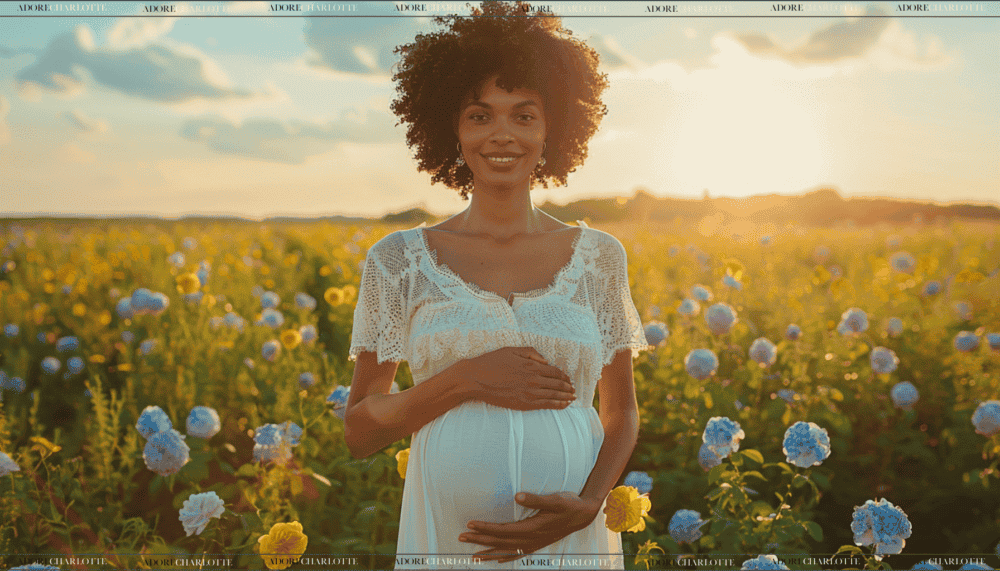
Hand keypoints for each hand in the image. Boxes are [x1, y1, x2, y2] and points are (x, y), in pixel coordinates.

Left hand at [459, 491, 601, 562]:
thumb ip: (536, 499)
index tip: (470, 524)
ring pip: (506, 551)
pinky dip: (504, 558)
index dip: (485, 528)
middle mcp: (531, 540)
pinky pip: (516, 555)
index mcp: (532, 528)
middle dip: (480, 540)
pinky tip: (496, 560)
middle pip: (500, 542)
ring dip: (488, 552)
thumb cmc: (568, 504)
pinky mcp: (536, 545)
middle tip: (461, 537)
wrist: (583, 515)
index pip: (503, 530)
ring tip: (472, 555)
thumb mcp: (555, 499)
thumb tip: (517, 496)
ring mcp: (533, 544)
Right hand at [460, 347, 575, 410]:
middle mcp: (534, 379)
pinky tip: (564, 405)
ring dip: (566, 397)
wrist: (475, 379)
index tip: (568, 379)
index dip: (564, 376)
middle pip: (558, 384)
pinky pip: (546, 405)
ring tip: (572, 398)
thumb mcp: (512, 350)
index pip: (555, 372)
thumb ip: (531, 353)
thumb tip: (546, 361)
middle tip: (574, 390)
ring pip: (554, 395)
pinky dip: (558, 405)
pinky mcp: (524, 403)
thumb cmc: (491, 362)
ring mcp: (530, 393)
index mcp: (532, 366)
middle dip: (568, 387)